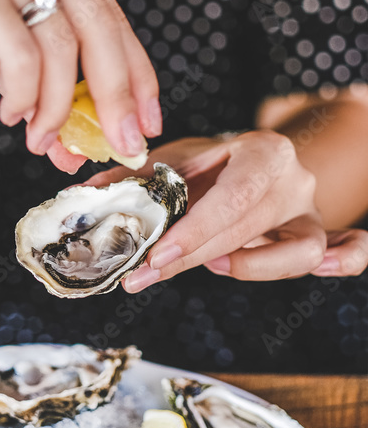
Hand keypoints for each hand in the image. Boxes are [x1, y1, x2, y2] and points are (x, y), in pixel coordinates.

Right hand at [0, 0, 159, 159]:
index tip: (146, 121)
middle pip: (102, 28)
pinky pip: (20, 53)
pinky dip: (22, 94)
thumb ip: (35, 79)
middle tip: (122, 147)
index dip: (137, 74)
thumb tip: (70, 142)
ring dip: (58, 107)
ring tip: (42, 139)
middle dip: (117, 98)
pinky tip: (11, 114)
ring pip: (63, 46)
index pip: (112, 15)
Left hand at [84, 131, 367, 287]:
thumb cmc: (216, 163)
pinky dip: (347, 259)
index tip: (155, 255)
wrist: (263, 160)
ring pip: (297, 250)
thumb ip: (139, 177)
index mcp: (261, 152)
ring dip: (253, 268)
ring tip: (211, 264)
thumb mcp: (181, 159)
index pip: (230, 198)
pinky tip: (326, 267)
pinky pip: (350, 252)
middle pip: (248, 229)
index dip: (193, 231)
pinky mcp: (320, 236)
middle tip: (144, 275)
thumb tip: (86, 195)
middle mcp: (294, 179)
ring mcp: (311, 211)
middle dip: (192, 258)